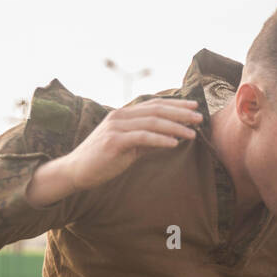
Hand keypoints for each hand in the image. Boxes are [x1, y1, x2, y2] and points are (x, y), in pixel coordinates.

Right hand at [29, 98, 202, 204]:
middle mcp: (120, 116)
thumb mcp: (128, 147)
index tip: (194, 108)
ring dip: (175, 127)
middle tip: (199, 117)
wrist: (77, 171)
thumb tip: (170, 138)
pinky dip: (160, 139)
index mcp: (123, 115)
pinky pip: (142, 138)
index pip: (154, 105)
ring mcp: (116, 128)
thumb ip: (146, 140)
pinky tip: (174, 143)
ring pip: (152, 123)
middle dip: (180, 113)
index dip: (175, 105)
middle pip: (156, 110)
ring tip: (192, 133)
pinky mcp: (114, 142)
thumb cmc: (103, 160)